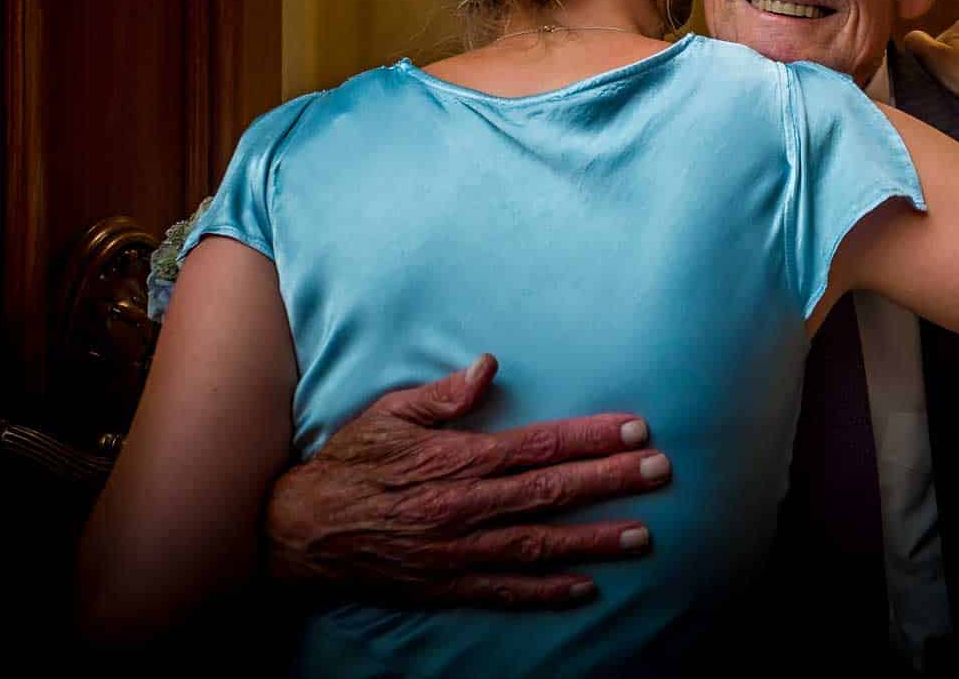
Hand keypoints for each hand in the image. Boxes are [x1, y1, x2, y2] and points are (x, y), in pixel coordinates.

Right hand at [265, 354, 666, 607]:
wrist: (299, 534)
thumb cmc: (348, 467)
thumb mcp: (388, 417)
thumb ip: (442, 397)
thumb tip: (488, 367)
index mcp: (455, 461)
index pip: (537, 446)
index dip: (589, 437)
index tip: (634, 429)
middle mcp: (464, 509)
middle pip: (552, 492)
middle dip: (610, 481)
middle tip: (659, 472)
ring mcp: (458, 553)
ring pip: (539, 545)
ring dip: (594, 539)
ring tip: (642, 535)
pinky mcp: (447, 585)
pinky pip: (506, 591)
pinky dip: (547, 591)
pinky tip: (586, 587)